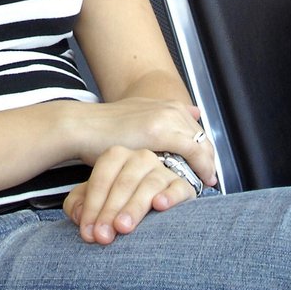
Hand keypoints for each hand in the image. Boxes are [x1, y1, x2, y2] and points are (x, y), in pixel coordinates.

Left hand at [63, 147, 194, 243]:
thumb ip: (78, 205)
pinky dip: (170, 196)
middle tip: (103, 236)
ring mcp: (163, 171)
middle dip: (110, 211)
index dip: (93, 205)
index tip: (88, 231)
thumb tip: (80, 214)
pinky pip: (178, 188)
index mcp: (116, 157)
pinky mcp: (183, 186)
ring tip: (123, 227)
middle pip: (124, 182)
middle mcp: (140, 159)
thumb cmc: (117, 203)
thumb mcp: (92, 201)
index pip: (102, 178)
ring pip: (149, 185)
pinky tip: (159, 205)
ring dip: (134, 207)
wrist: (150, 208)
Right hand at [69, 97, 215, 184]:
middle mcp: (170, 108)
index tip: (205, 169)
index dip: (203, 152)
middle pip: (202, 138)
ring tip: (205, 183)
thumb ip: (161, 121)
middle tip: (208, 180)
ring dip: (206, 165)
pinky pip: (192, 151)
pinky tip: (199, 182)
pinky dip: (200, 167)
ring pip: (201, 144)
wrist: (81, 127)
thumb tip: (194, 113)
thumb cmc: (103, 130)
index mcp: (166, 106)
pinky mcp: (160, 131)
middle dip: (208, 160)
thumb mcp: (135, 123)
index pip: (196, 131)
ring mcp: (166, 117)